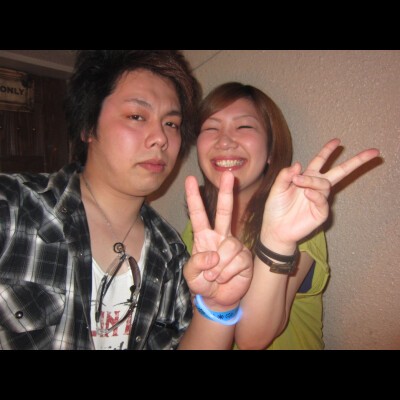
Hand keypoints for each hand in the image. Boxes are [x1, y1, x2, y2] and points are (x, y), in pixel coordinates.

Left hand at [184, 171, 252, 307]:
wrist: (217, 299)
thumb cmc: (202, 282)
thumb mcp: (191, 275)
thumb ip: (196, 263)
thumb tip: (213, 254)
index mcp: (204, 237)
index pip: (199, 214)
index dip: (194, 198)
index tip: (190, 180)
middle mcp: (221, 237)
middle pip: (224, 212)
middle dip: (226, 193)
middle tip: (228, 174)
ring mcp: (235, 246)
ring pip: (229, 247)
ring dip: (219, 266)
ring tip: (215, 276)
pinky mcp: (245, 258)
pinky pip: (237, 261)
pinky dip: (228, 273)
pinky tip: (226, 278)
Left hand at [261, 138, 379, 250]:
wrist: (275, 229)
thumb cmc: (276, 208)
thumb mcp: (277, 189)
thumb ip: (285, 176)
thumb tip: (298, 164)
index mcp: (306, 178)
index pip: (320, 161)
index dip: (327, 151)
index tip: (337, 141)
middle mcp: (316, 187)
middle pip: (339, 171)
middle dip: (356, 162)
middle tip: (373, 152)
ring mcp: (320, 200)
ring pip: (324, 184)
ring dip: (312, 181)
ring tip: (298, 182)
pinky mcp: (320, 213)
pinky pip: (322, 201)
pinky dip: (315, 195)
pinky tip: (307, 193)